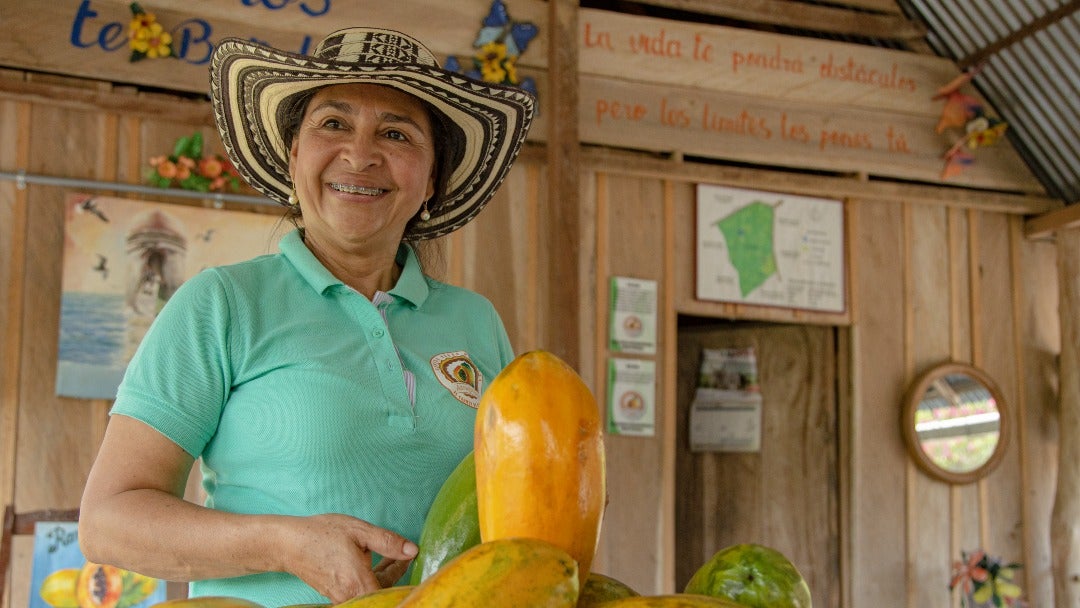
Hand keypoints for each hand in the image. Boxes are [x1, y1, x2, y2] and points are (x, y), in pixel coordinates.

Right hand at [280, 513, 417, 602]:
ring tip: (388, 555)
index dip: (403, 574)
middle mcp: (351, 595)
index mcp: (359, 582)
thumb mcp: (359, 531)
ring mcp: (341, 597)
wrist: (288, 543)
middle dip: (395, 573)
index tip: (409, 557)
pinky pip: (360, 590)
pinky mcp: (335, 594)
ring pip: (372, 591)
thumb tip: (412, 550)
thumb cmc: (322, 534)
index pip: (393, 589)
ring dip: (383, 575)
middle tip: (400, 554)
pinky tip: (370, 561)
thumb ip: (388, 542)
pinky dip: (369, 578)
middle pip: (383, 591)